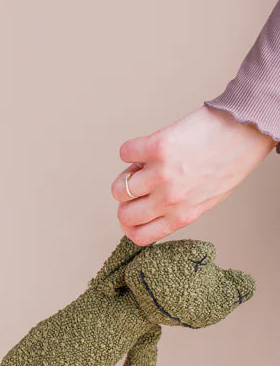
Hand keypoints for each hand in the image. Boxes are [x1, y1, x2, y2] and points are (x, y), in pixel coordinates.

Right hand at [112, 105, 275, 244]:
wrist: (246, 128)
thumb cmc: (231, 161)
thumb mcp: (206, 199)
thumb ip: (177, 209)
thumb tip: (146, 207)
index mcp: (182, 216)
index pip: (140, 237)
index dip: (130, 226)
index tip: (131, 212)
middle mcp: (170, 200)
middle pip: (124, 215)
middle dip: (127, 201)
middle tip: (138, 186)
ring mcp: (162, 174)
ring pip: (119, 188)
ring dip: (127, 175)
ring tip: (142, 165)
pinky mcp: (158, 147)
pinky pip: (125, 153)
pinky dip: (132, 150)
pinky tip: (147, 147)